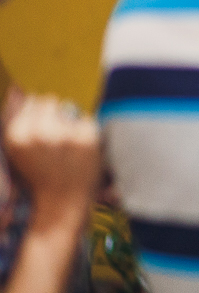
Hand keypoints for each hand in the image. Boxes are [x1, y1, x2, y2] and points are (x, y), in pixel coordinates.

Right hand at [3, 90, 100, 229]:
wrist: (62, 203)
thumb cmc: (37, 175)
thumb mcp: (17, 149)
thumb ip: (15, 117)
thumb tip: (16, 89)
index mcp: (17, 134)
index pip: (33, 101)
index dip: (39, 114)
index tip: (42, 129)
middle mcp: (39, 132)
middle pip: (51, 100)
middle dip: (54, 115)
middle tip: (56, 138)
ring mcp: (65, 134)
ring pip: (71, 109)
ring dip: (70, 122)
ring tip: (67, 146)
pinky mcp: (87, 138)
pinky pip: (87, 120)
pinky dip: (86, 131)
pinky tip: (80, 149)